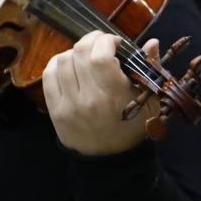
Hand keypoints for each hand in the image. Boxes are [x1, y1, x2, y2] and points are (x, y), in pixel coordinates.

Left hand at [43, 31, 160, 156]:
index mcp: (114, 96)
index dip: (106, 41)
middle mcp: (88, 99)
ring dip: (76, 52)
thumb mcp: (150, 101)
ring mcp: (68, 105)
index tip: (115, 43)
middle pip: (80, 53)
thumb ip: (150, 69)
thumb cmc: (134, 126)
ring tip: (87, 56)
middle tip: (101, 44)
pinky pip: (48, 75)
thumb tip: (152, 41)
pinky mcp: (54, 110)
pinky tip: (71, 65)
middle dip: (92, 40)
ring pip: (62, 60)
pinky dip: (58, 63)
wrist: (110, 159)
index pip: (100, 56)